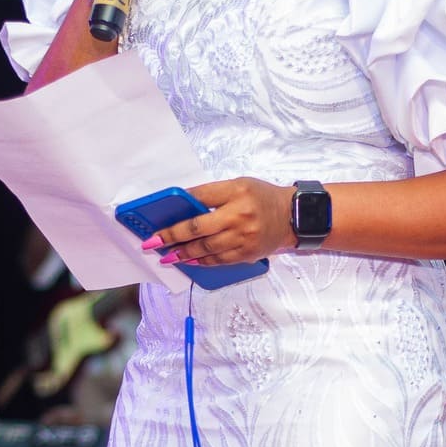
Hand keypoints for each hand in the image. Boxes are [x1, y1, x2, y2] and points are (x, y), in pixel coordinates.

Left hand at [142, 180, 295, 266]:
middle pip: (198, 227)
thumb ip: (213, 195)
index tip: (157, 219)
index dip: (177, 209)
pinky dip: (201, 261)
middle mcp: (239, 215)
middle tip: (152, 243)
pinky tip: (189, 260)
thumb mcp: (239, 185)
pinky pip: (219, 260)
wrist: (293, 217)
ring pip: (206, 248)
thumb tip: (184, 209)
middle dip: (171, 237)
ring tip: (167, 256)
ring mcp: (243, 237)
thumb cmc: (262, 198)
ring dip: (183, 253)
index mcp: (236, 191)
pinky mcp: (247, 253)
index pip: (199, 198)